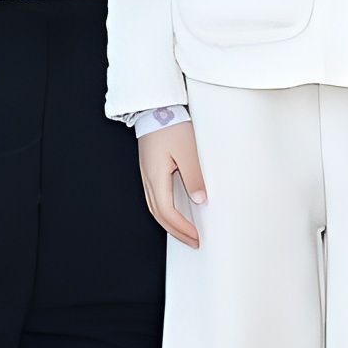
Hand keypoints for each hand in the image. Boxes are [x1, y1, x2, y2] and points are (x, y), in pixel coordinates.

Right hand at [137, 121, 204, 246]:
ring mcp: (147, 174)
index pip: (167, 211)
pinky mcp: (150, 169)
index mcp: (155, 176)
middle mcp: (148, 178)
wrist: (155, 106)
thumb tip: (200, 200)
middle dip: (176, 231)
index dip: (182, 227)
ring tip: (185, 232)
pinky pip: (155, 198)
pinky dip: (165, 211)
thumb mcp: (188, 151)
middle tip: (193, 242)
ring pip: (155, 207)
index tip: (196, 237)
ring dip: (170, 223)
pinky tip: (176, 212)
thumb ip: (194, 176)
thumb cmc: (170, 124)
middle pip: (159, 214)